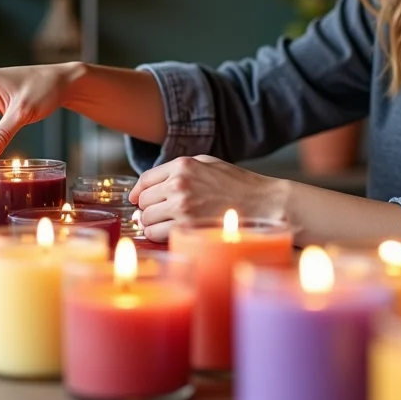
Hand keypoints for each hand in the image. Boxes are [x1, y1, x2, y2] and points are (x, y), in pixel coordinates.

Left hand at [128, 156, 286, 241]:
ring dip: (151, 223)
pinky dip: (158, 235)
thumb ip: (178, 171)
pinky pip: (156, 234)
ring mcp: (182, 207)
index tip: (137, 200)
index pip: (145, 179)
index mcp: (183, 166)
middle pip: (143, 201)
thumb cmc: (238, 184)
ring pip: (146, 219)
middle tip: (157, 213)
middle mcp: (179, 184)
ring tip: (164, 224)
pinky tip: (169, 232)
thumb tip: (149, 189)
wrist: (263, 203)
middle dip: (147, 208)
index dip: (138, 192)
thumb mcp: (207, 164)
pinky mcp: (187, 227)